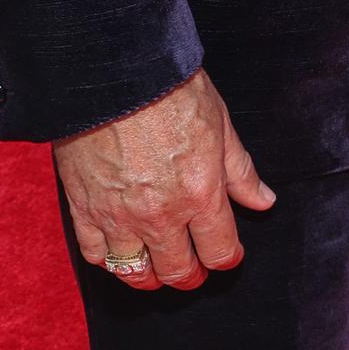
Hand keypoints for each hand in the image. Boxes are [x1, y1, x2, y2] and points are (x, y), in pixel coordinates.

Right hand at [53, 68, 276, 292]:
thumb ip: (240, 171)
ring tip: (156, 271)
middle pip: (179, 270)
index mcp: (201, 194)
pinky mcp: (84, 209)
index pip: (220, 250)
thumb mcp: (220, 124)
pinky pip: (95, 255)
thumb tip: (263, 201)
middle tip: (194, 270)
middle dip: (191, 275)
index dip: (228, 259)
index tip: (229, 257)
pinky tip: (118, 253)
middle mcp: (161, 215)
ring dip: (150, 277)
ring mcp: (119, 217)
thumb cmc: (170, 89)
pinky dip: (108, 261)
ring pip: (135, 272)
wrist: (113, 72)